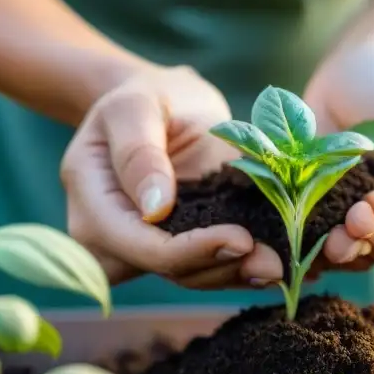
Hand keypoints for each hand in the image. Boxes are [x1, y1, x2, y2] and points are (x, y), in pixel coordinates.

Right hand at [61, 65, 280, 287]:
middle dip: (219, 269)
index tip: (241, 239)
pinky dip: (240, 267)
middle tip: (274, 264)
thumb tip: (154, 207)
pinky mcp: (177, 247)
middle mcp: (111, 239)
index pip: (138, 246)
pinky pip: (206, 266)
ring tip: (281, 266)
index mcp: (92, 205)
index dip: (190, 250)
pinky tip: (275, 262)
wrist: (160, 102)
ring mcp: (144, 249)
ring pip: (190, 275)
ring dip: (236, 274)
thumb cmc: (143, 97)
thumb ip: (138, 151)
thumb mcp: (135, 107)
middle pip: (165, 270)